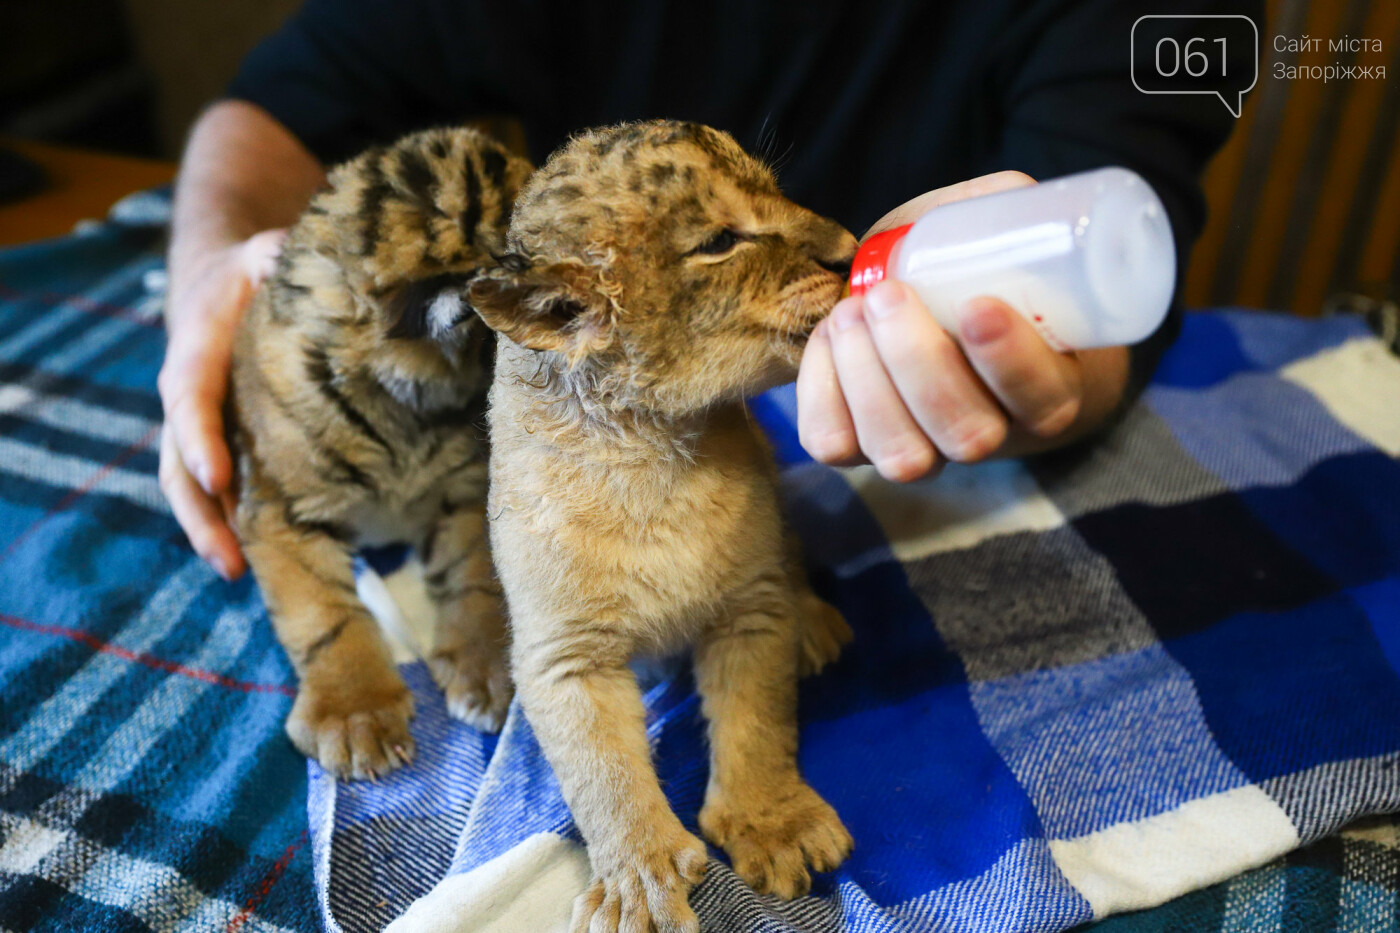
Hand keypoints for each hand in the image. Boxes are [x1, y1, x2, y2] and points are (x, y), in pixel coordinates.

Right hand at [157, 229, 284, 578]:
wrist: (222, 280)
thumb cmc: (252, 269)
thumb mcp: (266, 253)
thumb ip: (280, 257)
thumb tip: (330, 266)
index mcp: (197, 352)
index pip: (190, 398)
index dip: (201, 439)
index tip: (219, 477)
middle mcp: (189, 397)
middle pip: (179, 463)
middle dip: (201, 514)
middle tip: (228, 560)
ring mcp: (201, 426)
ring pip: (190, 487)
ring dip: (211, 531)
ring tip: (238, 572)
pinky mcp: (220, 443)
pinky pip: (216, 488)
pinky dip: (232, 521)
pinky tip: (263, 556)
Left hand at [796, 172, 1127, 480]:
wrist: (939, 324)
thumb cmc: (983, 278)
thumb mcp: (1011, 241)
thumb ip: (1005, 217)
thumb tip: (985, 205)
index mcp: (1050, 390)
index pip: (1041, 400)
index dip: (1011, 362)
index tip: (978, 306)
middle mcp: (992, 435)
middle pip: (965, 433)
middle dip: (917, 360)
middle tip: (889, 294)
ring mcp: (926, 451)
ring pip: (900, 453)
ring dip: (866, 377)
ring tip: (853, 310)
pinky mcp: (861, 448)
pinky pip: (833, 442)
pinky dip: (821, 386)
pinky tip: (832, 337)